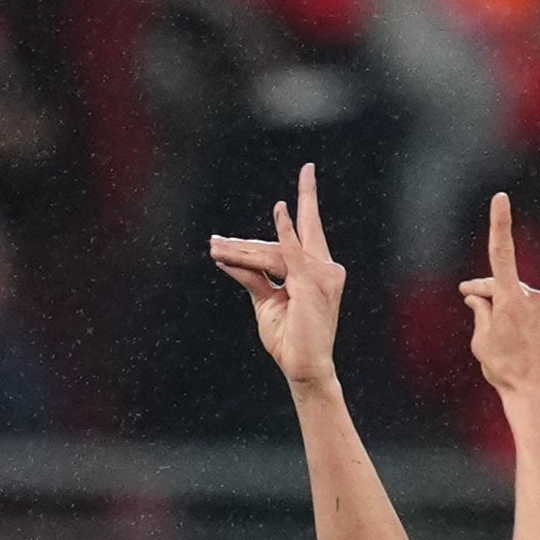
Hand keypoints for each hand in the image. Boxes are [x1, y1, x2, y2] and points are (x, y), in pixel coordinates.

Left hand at [209, 159, 345, 388]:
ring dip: (241, 252)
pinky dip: (283, 231)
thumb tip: (233, 259)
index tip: (307, 170)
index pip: (306, 232)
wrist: (304, 368)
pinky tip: (280, 210)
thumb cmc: (289, 340)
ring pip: (274, 252)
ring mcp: (322, 274)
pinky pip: (290, 252)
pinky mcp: (312, 281)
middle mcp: (325, 268)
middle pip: (285, 240)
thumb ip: (254, 277)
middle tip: (217, 241)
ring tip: (214, 250)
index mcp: (317, 271)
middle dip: (258, 234)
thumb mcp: (266, 302)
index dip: (307, 199)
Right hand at [460, 193, 539, 406]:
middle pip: (505, 284)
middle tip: (470, 300)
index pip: (501, 253)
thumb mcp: (482, 345)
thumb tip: (478, 296)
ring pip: (526, 295)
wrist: (539, 396)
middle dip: (487, 291)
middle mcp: (532, 296)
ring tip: (508, 336)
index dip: (500, 223)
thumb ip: (480, 314)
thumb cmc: (506, 374)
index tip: (501, 198)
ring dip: (513, 305)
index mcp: (508, 302)